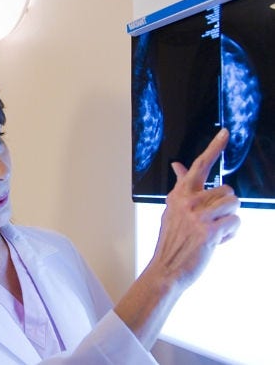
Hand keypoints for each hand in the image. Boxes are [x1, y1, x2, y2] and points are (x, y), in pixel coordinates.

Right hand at [115, 129, 240, 348]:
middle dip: (227, 207)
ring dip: (230, 220)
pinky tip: (218, 241)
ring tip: (216, 231)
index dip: (214, 147)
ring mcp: (197, 216)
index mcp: (179, 195)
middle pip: (227, 190)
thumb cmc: (172, 240)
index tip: (225, 133)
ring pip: (234, 205)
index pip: (198, 165)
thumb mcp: (172, 210)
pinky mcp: (209, 231)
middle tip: (214, 221)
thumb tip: (178, 165)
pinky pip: (236, 223)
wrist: (166, 268)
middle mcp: (187, 202)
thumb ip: (180, 187)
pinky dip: (232, 234)